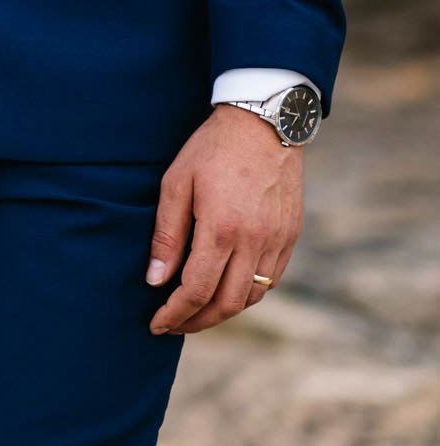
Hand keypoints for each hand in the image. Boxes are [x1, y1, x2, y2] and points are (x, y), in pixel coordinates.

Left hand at [146, 105, 303, 335]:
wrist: (264, 121)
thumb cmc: (212, 148)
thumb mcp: (176, 182)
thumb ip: (167, 235)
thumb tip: (155, 280)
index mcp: (221, 229)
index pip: (196, 291)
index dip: (175, 314)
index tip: (156, 324)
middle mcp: (254, 242)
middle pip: (227, 304)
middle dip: (197, 322)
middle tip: (175, 324)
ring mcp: (277, 240)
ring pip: (252, 296)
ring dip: (224, 310)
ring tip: (198, 309)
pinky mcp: (290, 235)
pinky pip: (271, 279)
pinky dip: (248, 292)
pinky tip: (228, 286)